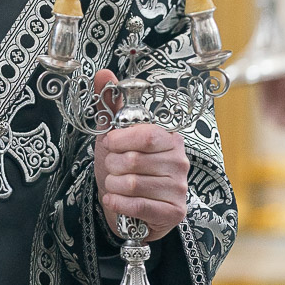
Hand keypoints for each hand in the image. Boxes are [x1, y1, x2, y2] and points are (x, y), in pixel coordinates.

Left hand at [92, 69, 189, 241]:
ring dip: (113, 185)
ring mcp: (180, 188)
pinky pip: (139, 206)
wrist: (128, 207)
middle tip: (111, 168)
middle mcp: (180, 161)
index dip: (120, 141)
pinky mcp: (175, 212)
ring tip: (114, 184)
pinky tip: (114, 199)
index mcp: (169, 138)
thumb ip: (110, 105)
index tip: (108, 144)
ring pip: (134, 184)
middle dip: (112, 165)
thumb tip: (103, 72)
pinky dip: (118, 203)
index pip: (145, 136)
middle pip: (135, 161)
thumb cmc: (122, 167)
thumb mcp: (114, 136)